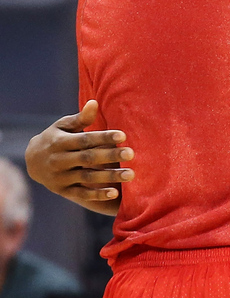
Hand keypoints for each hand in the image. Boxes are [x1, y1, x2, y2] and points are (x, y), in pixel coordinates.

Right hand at [25, 100, 133, 214]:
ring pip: (88, 177)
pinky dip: (97, 195)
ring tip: (131, 174)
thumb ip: (80, 118)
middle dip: (110, 156)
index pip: (85, 139)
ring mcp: (61, 177)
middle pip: (88, 158)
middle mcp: (60, 160)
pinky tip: (115, 193)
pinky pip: (82, 194)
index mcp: (60, 142)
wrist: (31, 162)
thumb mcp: (62, 126)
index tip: (123, 135)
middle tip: (131, 154)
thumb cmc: (55, 138)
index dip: (103, 137)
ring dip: (109, 176)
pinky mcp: (64, 191)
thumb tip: (94, 102)